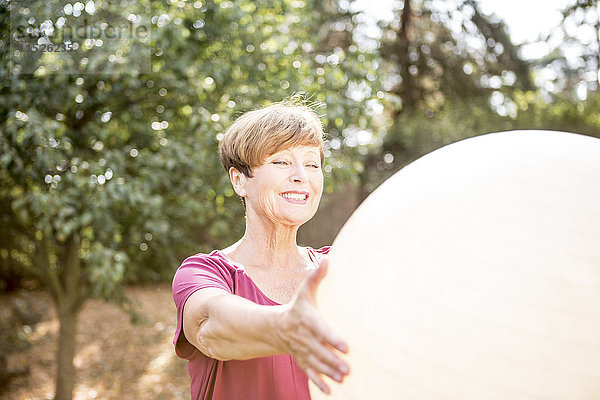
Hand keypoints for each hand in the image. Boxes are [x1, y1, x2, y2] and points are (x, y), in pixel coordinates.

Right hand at [277, 257, 349, 393]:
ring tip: (344, 377)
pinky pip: (309, 373)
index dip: (332, 338)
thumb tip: (327, 258)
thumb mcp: (304, 291)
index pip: (321, 330)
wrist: (278, 326)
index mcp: (307, 320)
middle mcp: (304, 337)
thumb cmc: (298, 307)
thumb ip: (316, 277)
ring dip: (329, 372)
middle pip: (319, 350)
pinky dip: (319, 382)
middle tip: (348, 368)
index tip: (346, 346)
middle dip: (333, 360)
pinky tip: (330, 391)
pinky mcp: (302, 360)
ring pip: (316, 363)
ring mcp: (303, 350)